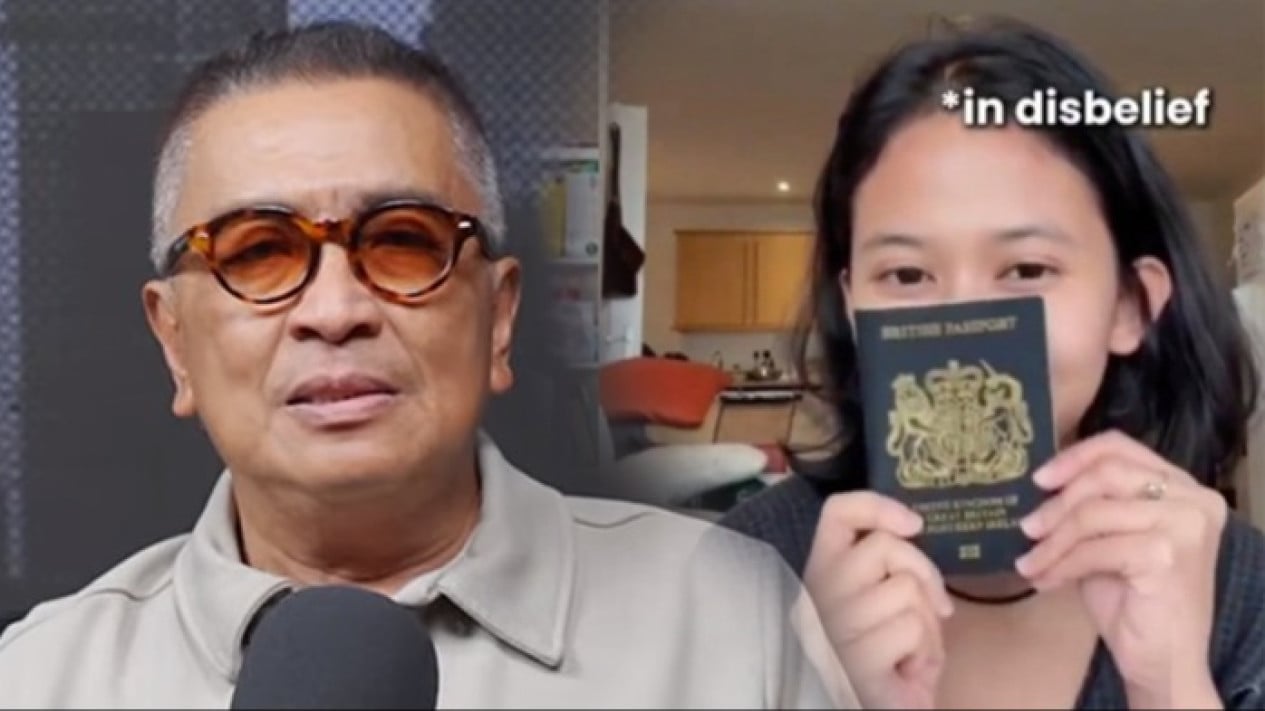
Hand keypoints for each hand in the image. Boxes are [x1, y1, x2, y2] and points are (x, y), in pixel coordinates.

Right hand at [804, 490, 954, 708]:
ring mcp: (832, 626)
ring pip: (905, 588)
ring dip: (927, 624)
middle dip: (925, 575)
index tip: (914, 523)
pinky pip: (911, 628)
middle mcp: (818, 593)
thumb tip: (912, 527)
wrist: (880, 710)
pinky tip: (909, 670)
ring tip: (912, 649)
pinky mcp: (854, 659)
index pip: (838, 513)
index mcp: (822, 571)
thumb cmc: (889, 660)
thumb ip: (889, 566)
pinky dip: (926, 651)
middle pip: (884, 547)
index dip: (877, 506)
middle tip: (934, 608)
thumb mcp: (886, 602)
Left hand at [1015, 430, 1225, 707]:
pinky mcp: (1166, 555)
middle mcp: (1192, 499)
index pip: (1120, 446)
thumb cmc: (1135, 600)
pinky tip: (1044, 580)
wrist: (1164, 660)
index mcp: (1181, 486)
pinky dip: (1060, 564)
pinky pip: (1094, 548)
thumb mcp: (1110, 539)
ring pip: (1093, 513)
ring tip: (1030, 561)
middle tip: (1027, 527)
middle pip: (1105, 474)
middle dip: (1058, 503)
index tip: (1038, 478)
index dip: (1074, 457)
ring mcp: (1184, 525)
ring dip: (1052, 541)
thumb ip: (1092, 506)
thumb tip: (1037, 483)